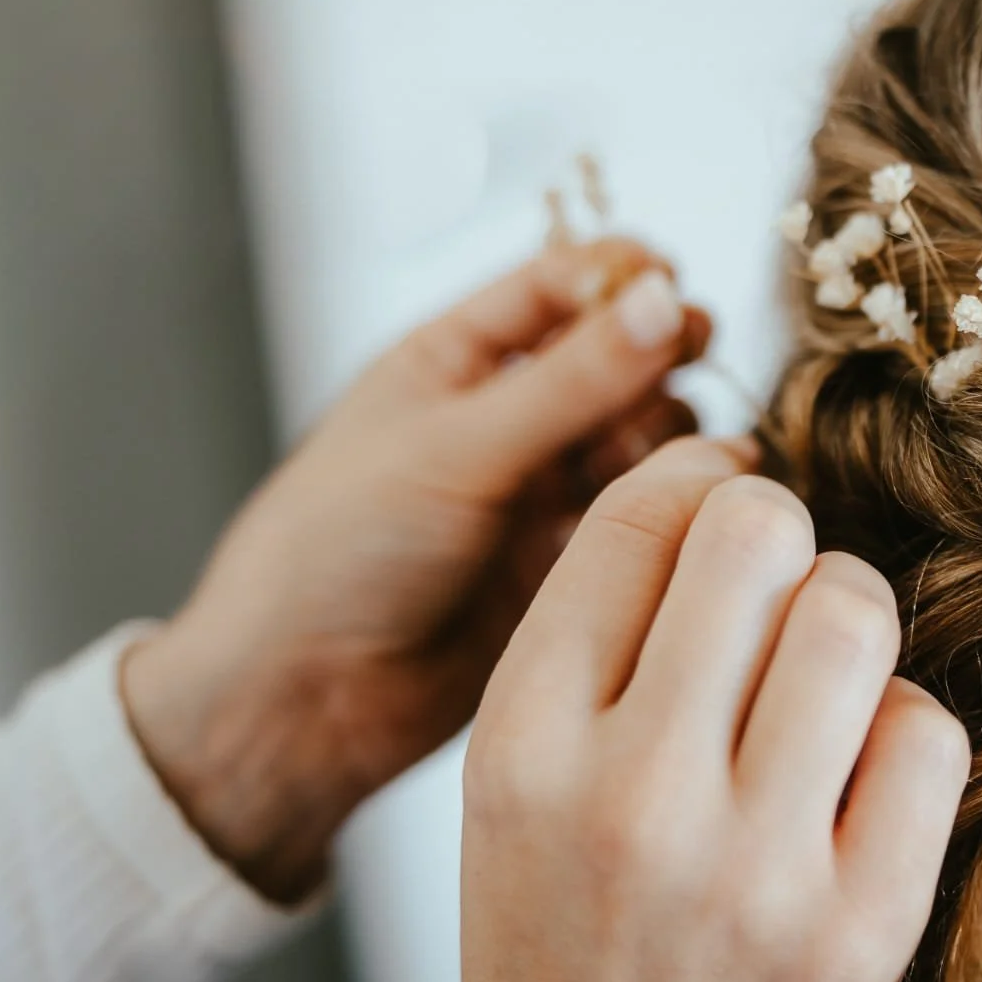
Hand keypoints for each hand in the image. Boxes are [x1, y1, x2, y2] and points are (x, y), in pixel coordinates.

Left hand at [123, 240, 708, 901]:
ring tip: (650, 471)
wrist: (304, 702)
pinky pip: (650, 515)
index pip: (564, 282)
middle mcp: (511, 416)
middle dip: (660, 362)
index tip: (674, 292)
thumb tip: (664, 298)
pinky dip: (673, 509)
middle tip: (677, 379)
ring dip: (668, 441)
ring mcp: (547, 489)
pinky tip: (677, 516)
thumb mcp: (453, 447)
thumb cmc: (332, 555)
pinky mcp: (576, 562)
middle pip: (626, 356)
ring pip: (650, 436)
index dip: (626, 279)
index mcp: (457, 358)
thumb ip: (570, 379)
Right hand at [461, 439, 968, 981]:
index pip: (637, 520)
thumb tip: (731, 478)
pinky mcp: (861, 927)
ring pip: (853, 613)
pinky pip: (924, 729)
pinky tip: (858, 767)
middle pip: (757, 537)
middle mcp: (632, 798)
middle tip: (778, 580)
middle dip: (779, 534)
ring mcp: (754, 869)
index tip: (728, 486)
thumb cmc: (565, 933)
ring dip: (848, 615)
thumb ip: (598, 634)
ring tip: (823, 668)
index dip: (702, 474)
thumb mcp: (519, 778)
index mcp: (523, 745)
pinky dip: (900, 727)